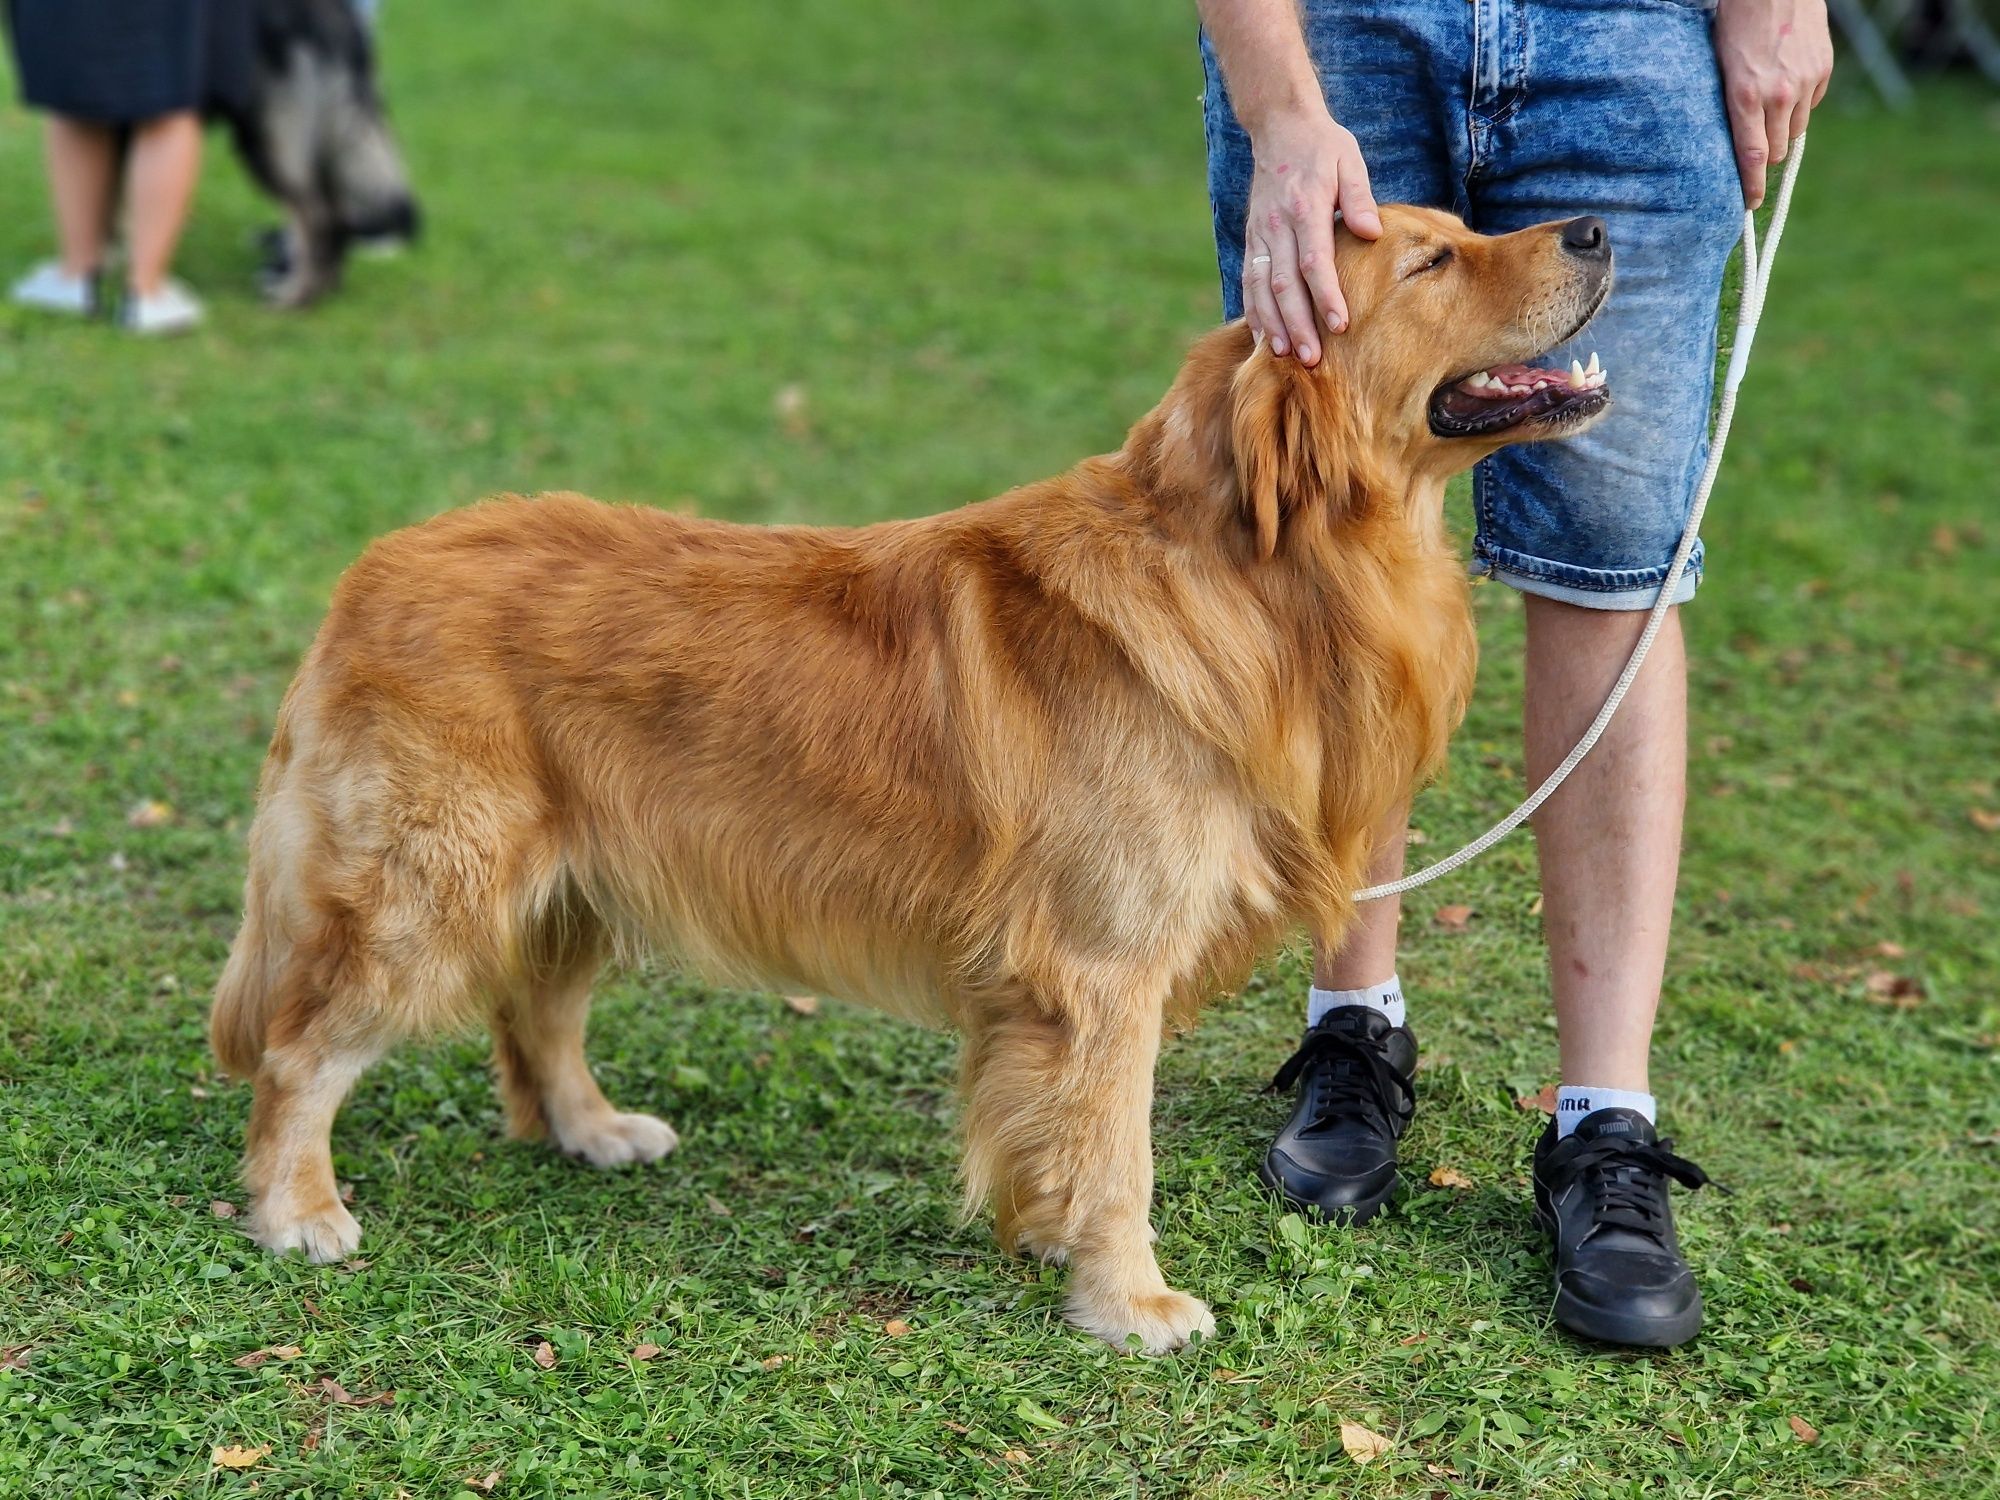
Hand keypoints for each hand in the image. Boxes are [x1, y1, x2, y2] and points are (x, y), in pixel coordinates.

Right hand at [1241, 108, 1381, 364]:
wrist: (1279, 128)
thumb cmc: (1323, 147)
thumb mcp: (1349, 160)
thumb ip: (1359, 196)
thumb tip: (1372, 232)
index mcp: (1305, 207)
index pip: (1314, 260)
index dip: (1325, 296)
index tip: (1340, 325)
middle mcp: (1277, 225)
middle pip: (1284, 284)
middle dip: (1298, 325)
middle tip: (1312, 360)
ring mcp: (1259, 236)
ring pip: (1261, 289)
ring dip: (1272, 325)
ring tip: (1285, 357)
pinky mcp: (1251, 241)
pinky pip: (1249, 283)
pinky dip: (1254, 312)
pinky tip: (1264, 339)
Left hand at [1713, 0, 1833, 208]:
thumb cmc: (1736, 24)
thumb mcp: (1721, 68)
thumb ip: (1733, 107)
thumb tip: (1740, 144)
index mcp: (1745, 96)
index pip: (1752, 156)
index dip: (1751, 186)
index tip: (1749, 205)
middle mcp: (1778, 94)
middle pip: (1777, 150)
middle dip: (1767, 155)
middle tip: (1756, 147)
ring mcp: (1804, 82)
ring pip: (1795, 130)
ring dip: (1783, 129)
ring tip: (1769, 105)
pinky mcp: (1822, 69)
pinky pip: (1811, 104)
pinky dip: (1799, 103)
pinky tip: (1786, 81)